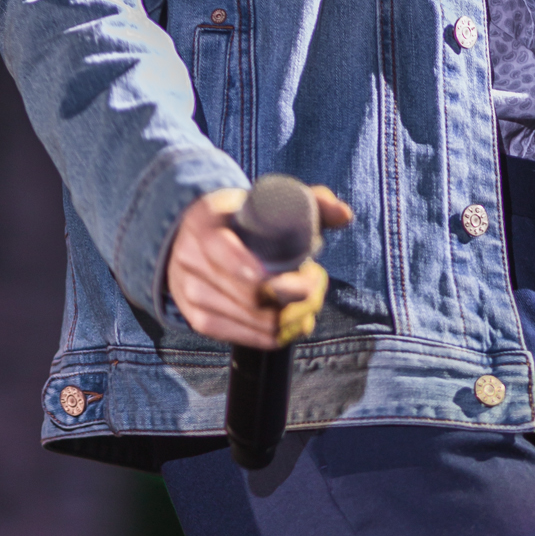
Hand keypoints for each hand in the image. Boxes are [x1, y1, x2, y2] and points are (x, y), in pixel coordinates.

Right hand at [166, 184, 353, 346]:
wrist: (192, 234)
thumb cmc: (242, 217)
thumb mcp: (268, 199)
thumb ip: (310, 200)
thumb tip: (345, 216)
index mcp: (204, 221)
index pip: (226, 252)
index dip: (263, 272)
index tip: (304, 274)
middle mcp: (189, 258)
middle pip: (247, 293)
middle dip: (292, 295)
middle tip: (316, 284)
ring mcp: (190, 291)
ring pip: (248, 318)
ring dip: (287, 316)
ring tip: (310, 302)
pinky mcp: (197, 317)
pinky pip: (238, 335)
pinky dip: (271, 335)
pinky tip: (293, 325)